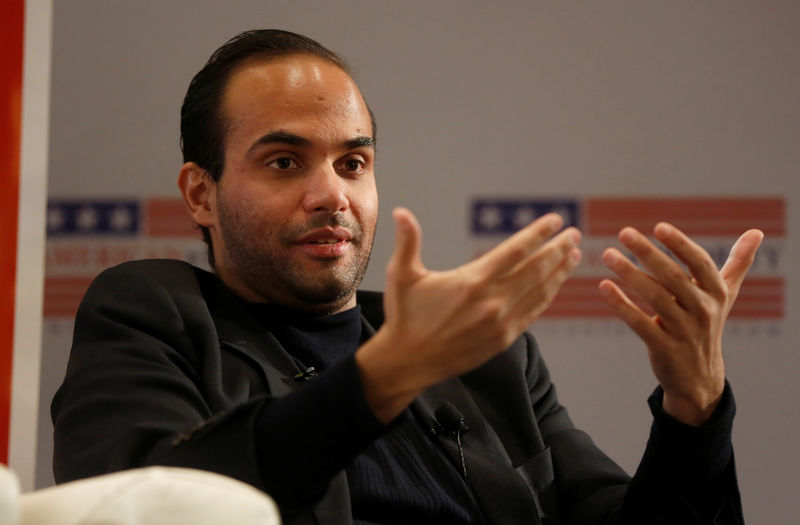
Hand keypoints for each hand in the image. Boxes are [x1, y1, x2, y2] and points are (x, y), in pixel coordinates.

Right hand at [356, 207, 581, 422]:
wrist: (408, 362)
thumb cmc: (404, 316)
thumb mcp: (401, 276)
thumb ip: (407, 242)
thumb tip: (400, 212)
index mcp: (472, 281)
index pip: (515, 251)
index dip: (538, 234)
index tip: (555, 220)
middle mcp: (492, 301)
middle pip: (536, 269)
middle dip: (558, 249)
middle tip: (574, 233)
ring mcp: (500, 322)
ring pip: (539, 291)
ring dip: (559, 271)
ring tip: (574, 254)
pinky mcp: (502, 339)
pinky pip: (533, 313)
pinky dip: (548, 296)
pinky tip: (556, 284)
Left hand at [599, 223, 762, 424]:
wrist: (698, 376)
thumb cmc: (707, 324)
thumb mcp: (725, 295)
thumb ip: (738, 263)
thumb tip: (757, 232)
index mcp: (717, 293)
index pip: (700, 263)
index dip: (680, 244)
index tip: (659, 226)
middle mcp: (703, 310)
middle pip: (673, 277)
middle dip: (648, 253)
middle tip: (624, 232)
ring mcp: (684, 330)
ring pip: (655, 297)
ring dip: (630, 274)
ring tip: (608, 254)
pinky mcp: (664, 347)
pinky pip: (639, 323)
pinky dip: (621, 304)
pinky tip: (604, 286)